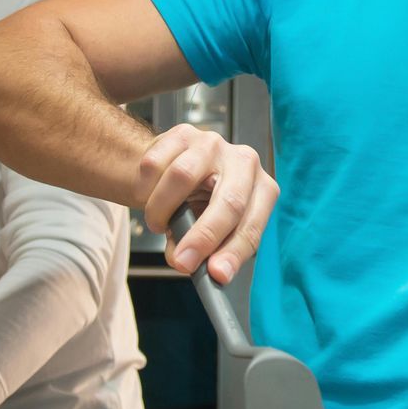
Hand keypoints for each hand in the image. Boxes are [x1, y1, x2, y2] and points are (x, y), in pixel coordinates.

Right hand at [135, 123, 277, 283]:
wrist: (173, 169)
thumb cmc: (197, 205)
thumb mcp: (207, 231)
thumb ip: (201, 251)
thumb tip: (185, 263)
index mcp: (262, 190)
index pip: (252, 225)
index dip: (234, 252)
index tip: (216, 275)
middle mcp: (245, 162)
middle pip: (229, 201)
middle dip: (204, 237)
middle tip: (182, 262)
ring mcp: (214, 144)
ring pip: (182, 176)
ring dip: (162, 210)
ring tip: (158, 223)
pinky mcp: (183, 133)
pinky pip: (155, 164)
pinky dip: (145, 189)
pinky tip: (149, 195)